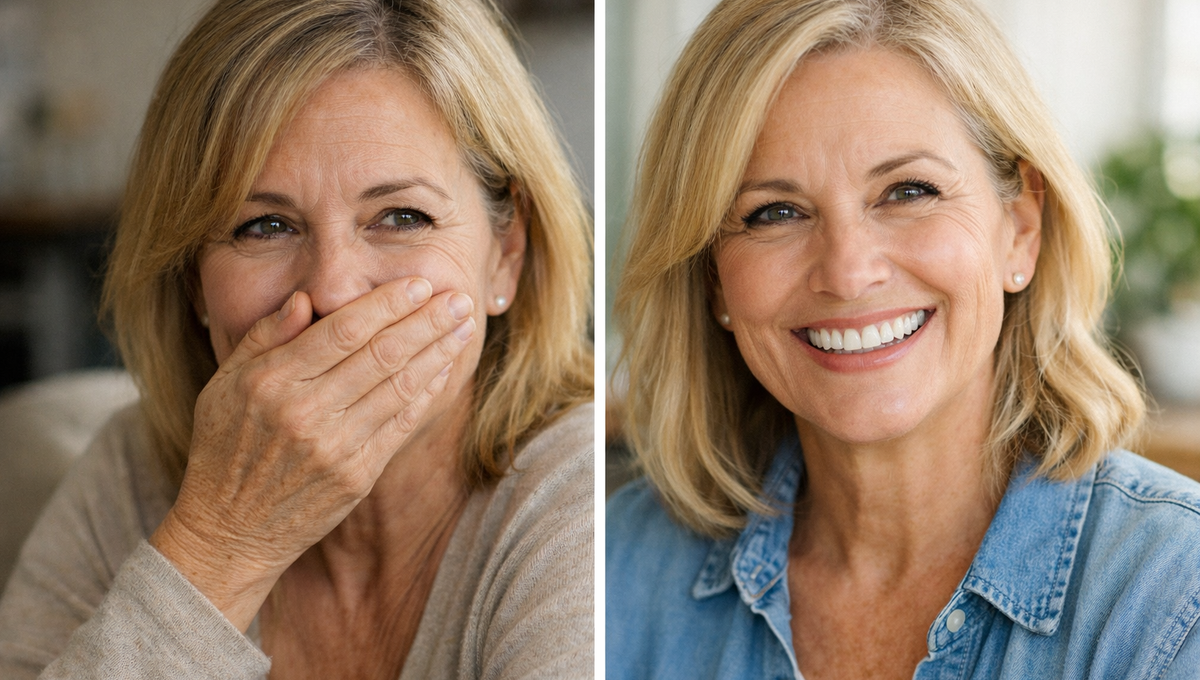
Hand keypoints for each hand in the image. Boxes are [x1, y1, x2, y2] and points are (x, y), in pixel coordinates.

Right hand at [149, 277, 474, 630]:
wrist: (229, 530)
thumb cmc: (225, 449)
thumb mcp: (223, 385)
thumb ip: (263, 337)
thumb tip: (305, 298)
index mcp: (271, 382)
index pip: (343, 330)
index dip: (388, 304)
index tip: (420, 284)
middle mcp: (305, 412)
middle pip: (380, 354)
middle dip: (426, 321)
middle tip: (459, 297)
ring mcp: (334, 447)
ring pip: (398, 386)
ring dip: (437, 352)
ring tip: (463, 327)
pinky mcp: (357, 476)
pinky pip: (401, 424)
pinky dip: (426, 393)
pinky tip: (444, 369)